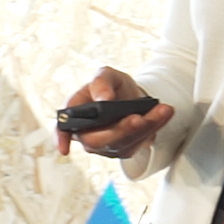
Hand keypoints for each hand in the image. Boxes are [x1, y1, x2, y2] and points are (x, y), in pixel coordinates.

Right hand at [55, 67, 174, 157]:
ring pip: (123, 144)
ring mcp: (105, 145)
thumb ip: (102, 82)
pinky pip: (138, 143)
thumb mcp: (107, 75)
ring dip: (144, 127)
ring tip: (162, 109)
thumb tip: (103, 99)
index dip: (60, 139)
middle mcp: (87, 134)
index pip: (62, 128)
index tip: (64, 149)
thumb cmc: (112, 86)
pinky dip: (153, 127)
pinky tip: (163, 114)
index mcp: (75, 114)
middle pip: (98, 141)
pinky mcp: (124, 149)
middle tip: (138, 118)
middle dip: (120, 131)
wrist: (132, 96)